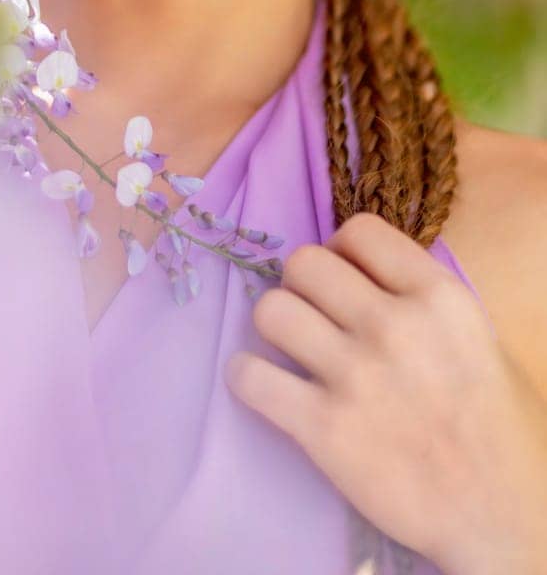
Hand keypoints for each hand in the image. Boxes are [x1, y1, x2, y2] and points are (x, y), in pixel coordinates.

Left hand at [224, 211, 546, 573]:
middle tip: (316, 316)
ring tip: (291, 349)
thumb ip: (422, 300)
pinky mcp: (323, 429)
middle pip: (303, 262)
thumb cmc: (499, 429)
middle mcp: (393, 325)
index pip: (358, 230)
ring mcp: (355, 376)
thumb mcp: (477, 339)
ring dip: (275, 327)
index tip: (344, 277)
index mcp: (437, 296)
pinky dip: (247, 378)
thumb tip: (364, 274)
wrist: (502, 519)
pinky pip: (250, 377)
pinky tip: (265, 386)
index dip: (342, 251)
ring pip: (270, 310)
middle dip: (303, 286)